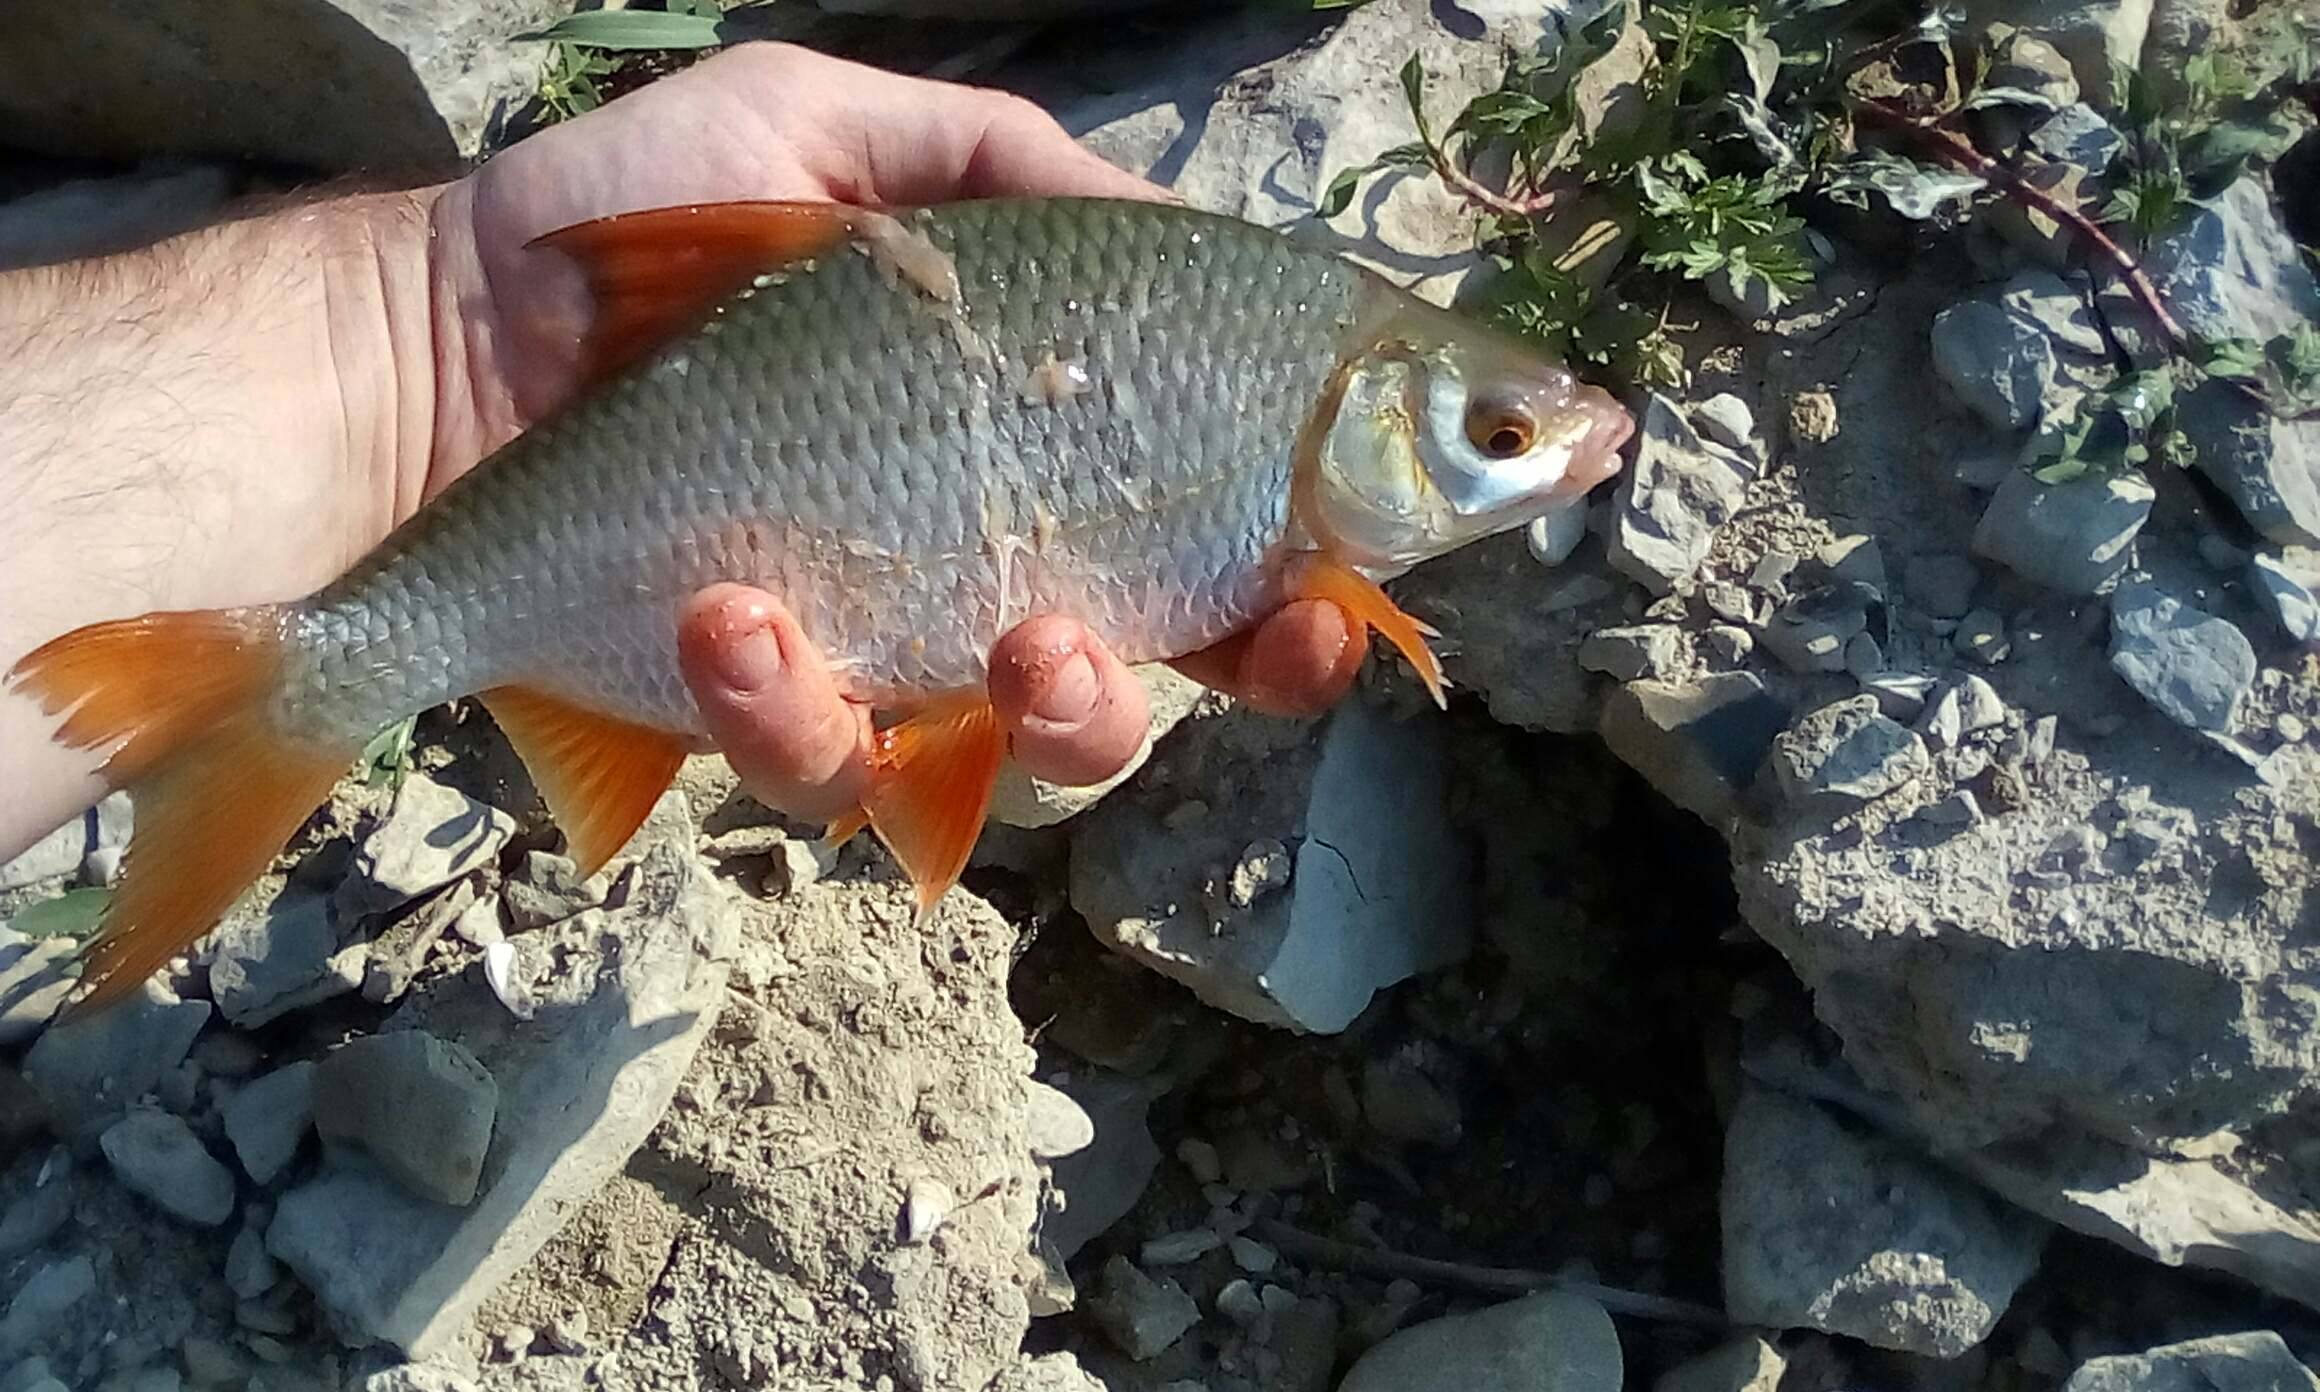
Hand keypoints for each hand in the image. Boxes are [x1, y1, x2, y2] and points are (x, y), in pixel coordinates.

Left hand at [426, 44, 1364, 819]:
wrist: (437, 343)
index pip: (1218, 533)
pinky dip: (797, 701)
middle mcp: (984, 567)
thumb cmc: (633, 227)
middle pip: (1162, 678)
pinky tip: (729, 611)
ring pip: (1026, 761)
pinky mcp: (765, 722)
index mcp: (1031, 446)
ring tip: (1005, 646)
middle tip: (1204, 640)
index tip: (1344, 582)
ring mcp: (881, 660)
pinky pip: (832, 765)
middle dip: (1222, 680)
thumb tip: (1170, 221)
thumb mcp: (834, 134)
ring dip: (1055, 717)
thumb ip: (1015, 171)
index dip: (1307, 579)